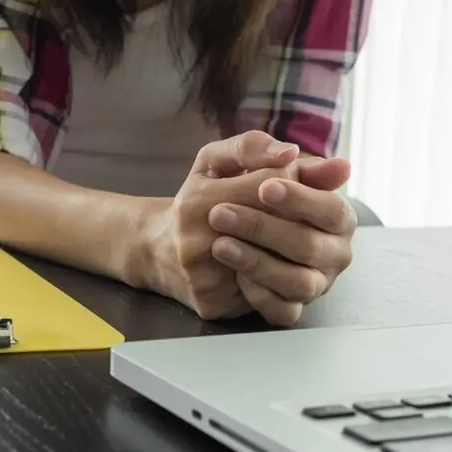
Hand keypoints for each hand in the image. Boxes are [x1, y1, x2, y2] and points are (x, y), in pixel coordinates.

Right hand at [124, 131, 303, 318]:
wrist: (155, 251)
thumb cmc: (194, 201)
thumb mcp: (211, 162)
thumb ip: (251, 147)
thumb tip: (292, 153)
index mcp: (198, 203)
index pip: (273, 184)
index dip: (292, 181)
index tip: (289, 181)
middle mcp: (196, 243)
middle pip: (280, 226)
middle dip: (296, 216)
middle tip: (294, 212)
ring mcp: (205, 279)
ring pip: (279, 265)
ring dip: (291, 250)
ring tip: (287, 240)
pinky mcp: (214, 305)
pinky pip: (267, 296)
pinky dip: (277, 279)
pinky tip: (272, 267)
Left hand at [207, 155, 355, 325]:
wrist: (188, 240)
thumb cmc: (218, 195)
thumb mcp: (224, 162)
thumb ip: (255, 149)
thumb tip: (290, 151)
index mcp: (332, 213)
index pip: (331, 209)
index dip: (301, 199)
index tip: (265, 188)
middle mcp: (331, 250)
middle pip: (310, 245)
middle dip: (264, 228)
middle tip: (220, 214)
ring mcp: (313, 283)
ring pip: (299, 283)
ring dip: (258, 263)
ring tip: (220, 245)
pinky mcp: (289, 308)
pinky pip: (283, 311)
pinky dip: (259, 295)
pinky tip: (234, 276)